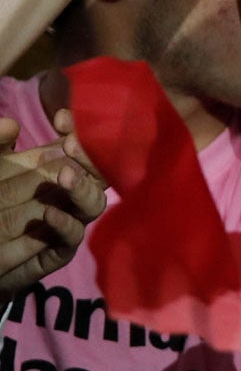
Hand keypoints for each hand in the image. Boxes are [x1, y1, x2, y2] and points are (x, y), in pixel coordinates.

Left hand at [0, 117, 106, 297]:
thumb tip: (12, 124)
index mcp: (56, 167)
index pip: (79, 145)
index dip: (78, 131)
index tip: (62, 119)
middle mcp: (68, 192)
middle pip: (98, 172)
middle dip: (90, 156)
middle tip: (71, 144)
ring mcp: (67, 220)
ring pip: (94, 203)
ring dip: (84, 187)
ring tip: (66, 175)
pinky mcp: (58, 250)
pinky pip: (72, 237)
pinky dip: (66, 224)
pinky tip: (50, 214)